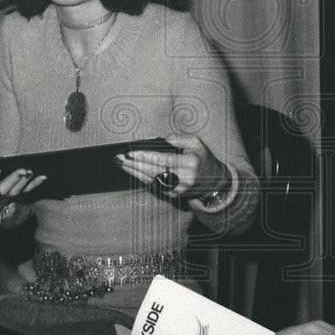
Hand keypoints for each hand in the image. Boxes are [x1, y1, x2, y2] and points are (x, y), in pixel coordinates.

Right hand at [0, 163, 45, 216]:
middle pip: (4, 188)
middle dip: (13, 180)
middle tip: (22, 170)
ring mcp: (6, 196)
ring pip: (17, 190)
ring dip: (25, 182)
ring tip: (31, 170)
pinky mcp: (16, 194)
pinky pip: (28, 191)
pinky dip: (36, 185)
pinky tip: (44, 176)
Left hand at [115, 135, 229, 199]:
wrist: (215, 182)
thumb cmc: (203, 158)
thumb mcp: (196, 142)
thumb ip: (178, 138)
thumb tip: (158, 140)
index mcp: (190, 163)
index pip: (163, 159)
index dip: (145, 156)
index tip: (130, 153)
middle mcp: (184, 178)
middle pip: (153, 170)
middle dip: (134, 164)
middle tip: (118, 158)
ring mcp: (178, 189)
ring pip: (151, 180)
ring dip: (134, 172)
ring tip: (121, 164)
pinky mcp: (174, 195)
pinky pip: (154, 186)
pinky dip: (142, 178)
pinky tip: (132, 171)